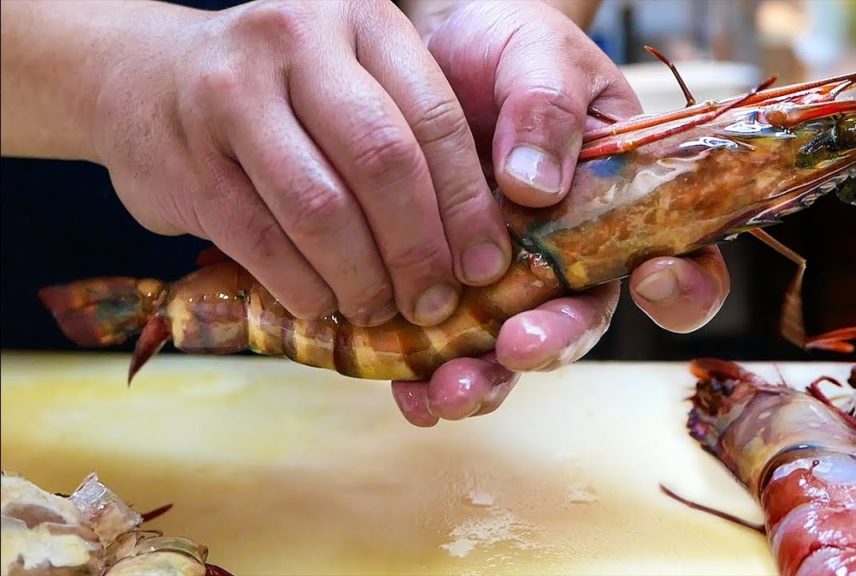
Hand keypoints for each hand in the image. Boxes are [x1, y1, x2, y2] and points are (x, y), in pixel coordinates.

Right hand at [90, 0, 512, 327]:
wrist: (140, 78)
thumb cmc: (278, 93)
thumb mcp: (349, 78)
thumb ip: (410, 132)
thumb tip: (478, 246)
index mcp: (361, 20)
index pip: (435, 120)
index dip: (469, 205)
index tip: (486, 266)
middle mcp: (296, 41)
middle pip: (383, 162)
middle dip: (419, 249)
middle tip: (435, 302)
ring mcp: (232, 96)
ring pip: (322, 209)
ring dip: (362, 278)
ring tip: (381, 309)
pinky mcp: (188, 159)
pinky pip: (263, 241)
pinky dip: (304, 287)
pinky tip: (326, 306)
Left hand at [392, 1, 730, 426]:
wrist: (436, 50)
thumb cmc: (510, 48)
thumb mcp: (538, 53)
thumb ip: (547, 105)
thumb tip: (533, 184)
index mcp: (620, 202)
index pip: (674, 259)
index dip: (681, 287)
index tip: (654, 279)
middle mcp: (570, 254)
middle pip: (578, 319)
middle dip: (552, 344)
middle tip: (519, 348)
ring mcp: (507, 277)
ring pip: (508, 348)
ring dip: (483, 380)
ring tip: (446, 394)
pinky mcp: (448, 287)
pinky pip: (442, 344)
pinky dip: (423, 372)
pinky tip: (402, 388)